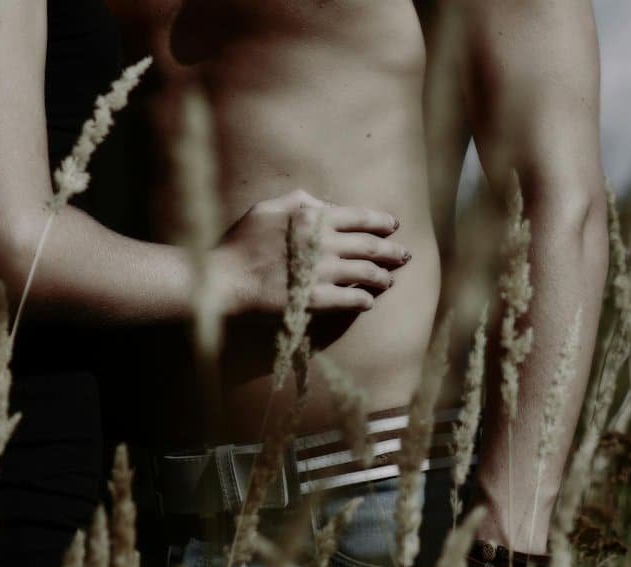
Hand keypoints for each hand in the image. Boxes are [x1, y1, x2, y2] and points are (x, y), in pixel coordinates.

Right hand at [215, 189, 411, 314]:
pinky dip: (364, 299)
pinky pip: (351, 299)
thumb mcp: (268, 208)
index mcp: (313, 218)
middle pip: (370, 245)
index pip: (359, 217)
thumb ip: (299, 201)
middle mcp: (323, 243)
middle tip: (405, 255)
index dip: (381, 221)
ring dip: (382, 277)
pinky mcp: (317, 299)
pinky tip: (368, 301)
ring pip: (366, 273)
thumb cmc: (243, 242)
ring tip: (389, 280)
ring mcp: (322, 272)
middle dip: (393, 250)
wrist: (226, 279)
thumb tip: (324, 204)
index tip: (394, 226)